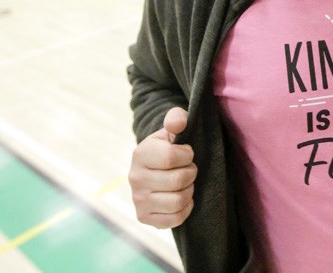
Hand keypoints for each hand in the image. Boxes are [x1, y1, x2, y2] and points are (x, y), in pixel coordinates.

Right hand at [129, 107, 196, 228]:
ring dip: (189, 191)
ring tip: (185, 182)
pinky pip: (174, 219)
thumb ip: (177, 119)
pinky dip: (185, 208)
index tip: (187, 152)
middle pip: (178, 180)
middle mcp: (135, 178)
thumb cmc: (170, 145)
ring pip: (177, 201)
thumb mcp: (173, 128)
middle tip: (188, 168)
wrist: (157, 166)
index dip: (187, 155)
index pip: (171, 157)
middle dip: (191, 173)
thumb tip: (178, 123)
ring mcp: (138, 200)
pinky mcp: (144, 217)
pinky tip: (181, 197)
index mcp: (141, 153)